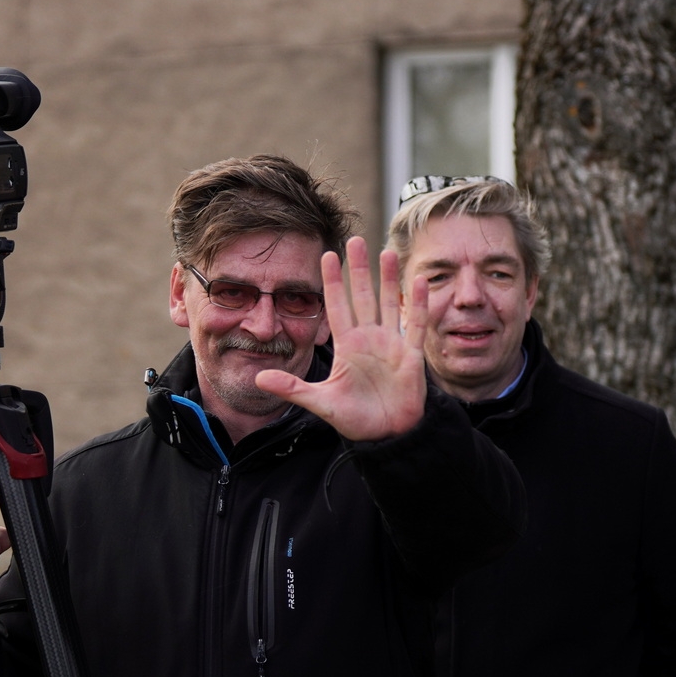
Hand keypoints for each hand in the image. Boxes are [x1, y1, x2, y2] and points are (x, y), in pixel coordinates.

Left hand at [255, 237, 427, 440]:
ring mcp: (391, 345)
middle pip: (363, 296)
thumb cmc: (355, 419)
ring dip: (388, 278)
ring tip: (386, 251)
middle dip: (359, 269)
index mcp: (347, 346)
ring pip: (389, 303)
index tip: (327, 255)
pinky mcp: (411, 356)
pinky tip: (417, 281)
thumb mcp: (320, 403)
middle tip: (356, 239)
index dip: (332, 282)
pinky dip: (416, 304)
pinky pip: (415, 325)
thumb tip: (258, 378)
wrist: (386, 437)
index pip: (337, 306)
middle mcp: (369, 340)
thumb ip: (292, 388)